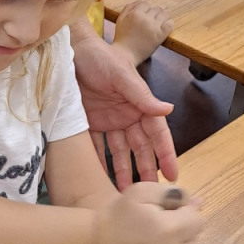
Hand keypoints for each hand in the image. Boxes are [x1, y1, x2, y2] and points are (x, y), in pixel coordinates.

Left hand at [72, 29, 177, 186]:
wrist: (70, 51)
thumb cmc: (100, 57)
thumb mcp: (121, 75)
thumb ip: (142, 95)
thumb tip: (168, 110)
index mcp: (140, 104)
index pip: (157, 133)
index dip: (166, 153)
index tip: (173, 175)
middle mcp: (127, 115)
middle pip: (140, 147)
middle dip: (146, 169)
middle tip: (150, 192)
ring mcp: (108, 121)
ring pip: (120, 151)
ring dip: (123, 170)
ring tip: (125, 192)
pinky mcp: (89, 123)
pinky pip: (95, 146)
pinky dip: (98, 162)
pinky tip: (100, 178)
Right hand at [93, 182, 202, 243]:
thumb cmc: (116, 216)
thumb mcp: (140, 192)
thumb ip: (171, 193)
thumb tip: (198, 202)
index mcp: (170, 229)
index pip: (197, 220)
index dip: (184, 214)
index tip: (166, 214)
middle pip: (193, 240)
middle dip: (181, 232)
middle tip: (157, 229)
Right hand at [112, 0, 173, 66]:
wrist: (124, 55)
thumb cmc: (121, 39)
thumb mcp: (120, 20)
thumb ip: (128, 8)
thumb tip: (139, 1)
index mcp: (134, 14)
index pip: (145, 4)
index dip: (145, 9)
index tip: (145, 15)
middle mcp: (145, 18)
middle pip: (156, 8)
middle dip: (154, 13)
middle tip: (152, 20)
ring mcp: (153, 27)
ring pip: (164, 14)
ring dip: (163, 17)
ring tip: (159, 23)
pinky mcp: (160, 36)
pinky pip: (170, 24)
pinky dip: (169, 24)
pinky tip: (164, 28)